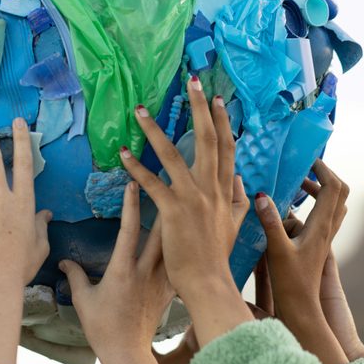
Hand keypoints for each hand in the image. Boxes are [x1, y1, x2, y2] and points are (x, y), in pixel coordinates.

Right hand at [60, 182, 174, 363]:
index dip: (131, 204)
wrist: (128, 354)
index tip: (133, 183)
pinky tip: (189, 239)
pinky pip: (178, 265)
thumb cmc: (103, 328)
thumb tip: (65, 261)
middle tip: (167, 183)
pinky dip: (183, 251)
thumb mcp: (83, 300)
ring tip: (183, 203)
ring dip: (177, 225)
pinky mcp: (169, 292)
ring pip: (173, 246)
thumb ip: (75, 276)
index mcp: (122, 270)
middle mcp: (145, 271)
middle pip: (160, 231)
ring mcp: (160, 281)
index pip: (128, 229)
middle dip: (164, 205)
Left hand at [119, 76, 251, 345]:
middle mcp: (211, 188)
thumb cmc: (216, 256)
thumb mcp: (234, 224)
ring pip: (173, 155)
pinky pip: (151, 182)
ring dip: (154, 130)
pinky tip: (123, 154)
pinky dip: (136, 167)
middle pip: (208, 139)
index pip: (227, 147)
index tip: (217, 98)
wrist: (207, 282)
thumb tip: (240, 179)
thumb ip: (237, 200)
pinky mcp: (173, 211)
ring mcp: (192, 198)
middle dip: (200, 108)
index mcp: (224, 189)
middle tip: (192, 81)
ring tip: (139, 110)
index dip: (222, 121)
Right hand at [282, 174, 363, 360]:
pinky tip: (290, 213)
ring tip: (297, 188)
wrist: (302, 310)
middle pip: (339, 193)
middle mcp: (328, 230)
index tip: (306, 161)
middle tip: (303, 171)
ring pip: (334, 206)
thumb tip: (262, 195)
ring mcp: (325, 239)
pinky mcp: (318, 246)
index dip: (324, 169)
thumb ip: (270, 222)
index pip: (333, 187)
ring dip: (320, 191)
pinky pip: (324, 218)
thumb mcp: (277, 251)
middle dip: (324, 177)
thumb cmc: (290, 284)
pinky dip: (314, 206)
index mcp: (321, 227)